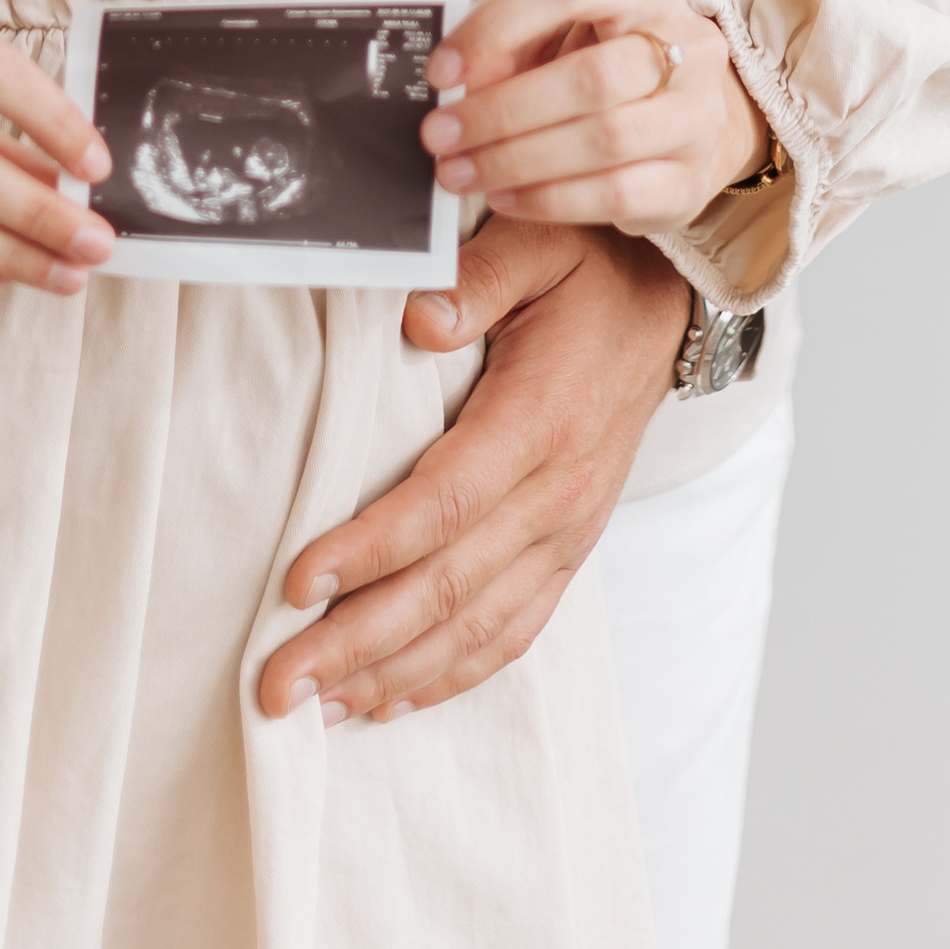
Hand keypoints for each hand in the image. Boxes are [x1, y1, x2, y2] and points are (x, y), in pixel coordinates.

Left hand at [257, 223, 689, 727]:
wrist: (672, 307)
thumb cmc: (593, 270)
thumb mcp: (539, 242)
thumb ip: (476, 278)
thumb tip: (415, 318)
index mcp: (542, 421)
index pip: (445, 505)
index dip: (370, 551)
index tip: (297, 582)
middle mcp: (559, 496)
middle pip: (449, 589)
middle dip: (357, 641)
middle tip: (277, 681)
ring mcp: (568, 534)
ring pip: (476, 629)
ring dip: (391, 674)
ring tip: (314, 705)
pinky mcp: (569, 552)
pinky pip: (512, 634)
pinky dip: (450, 676)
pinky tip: (389, 699)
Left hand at [420, 0, 767, 232]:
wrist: (686, 117)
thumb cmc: (606, 62)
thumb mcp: (563, 33)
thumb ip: (513, 47)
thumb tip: (454, 86)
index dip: (498, 26)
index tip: (442, 70)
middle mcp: (688, 46)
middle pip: (591, 77)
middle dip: (501, 111)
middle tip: (439, 134)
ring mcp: (697, 117)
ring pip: (604, 140)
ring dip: (516, 160)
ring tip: (460, 171)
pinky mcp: (691, 182)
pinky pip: (616, 195)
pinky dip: (548, 199)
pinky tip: (504, 197)